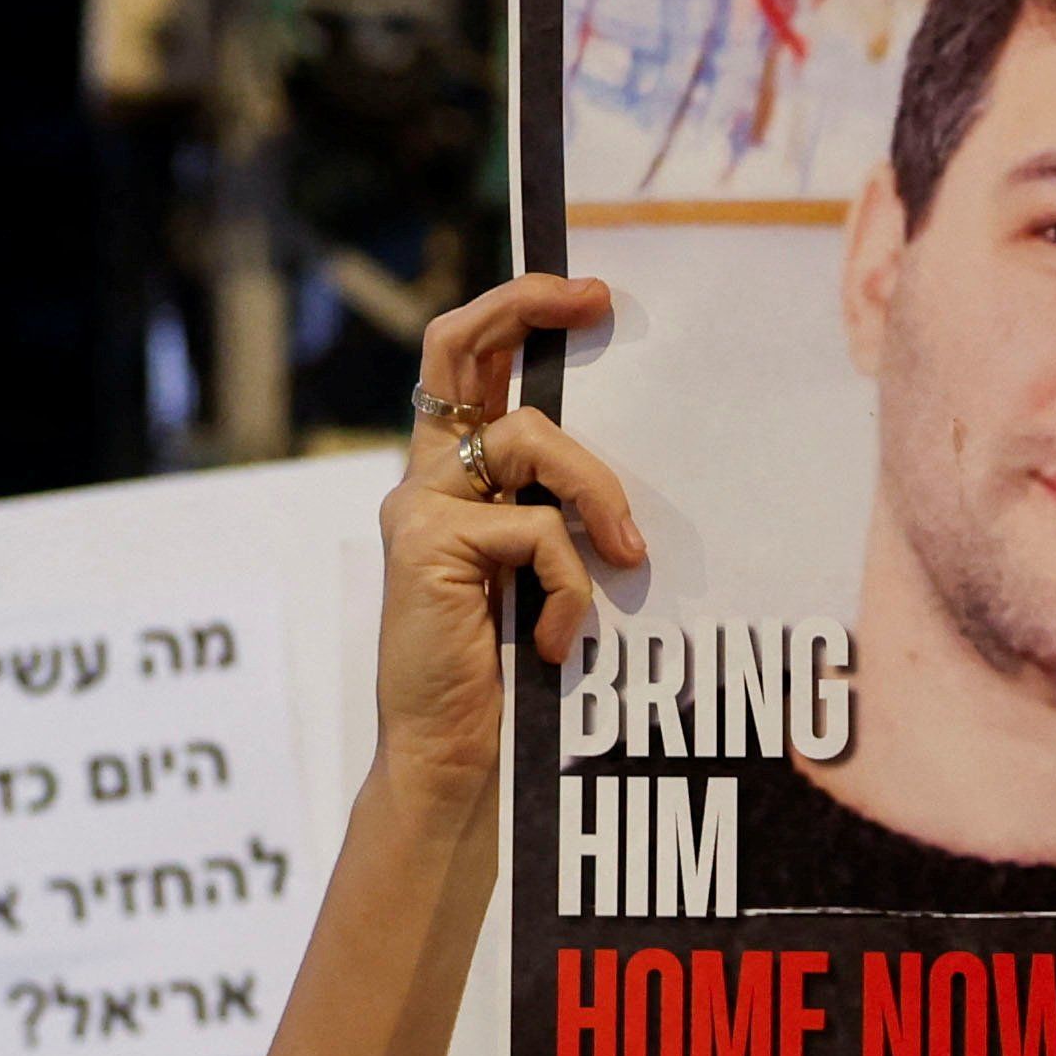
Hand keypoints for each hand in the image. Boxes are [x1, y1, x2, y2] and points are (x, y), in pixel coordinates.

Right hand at [381, 276, 646, 791]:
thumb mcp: (540, 574)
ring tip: (629, 560)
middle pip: (457, 345)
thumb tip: (636, 473)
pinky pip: (538, 530)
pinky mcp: (427, 545)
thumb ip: (561, 514)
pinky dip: (571, 586)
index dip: (517, 310)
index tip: (590, 297)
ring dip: (599, 494)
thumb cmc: (509, 673)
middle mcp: (425, 477)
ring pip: (530, 440)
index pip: (467, 360)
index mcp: (452, 475)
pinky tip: (562, 640)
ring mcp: (419, 506)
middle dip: (524, 304)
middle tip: (594, 297)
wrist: (455, 758)